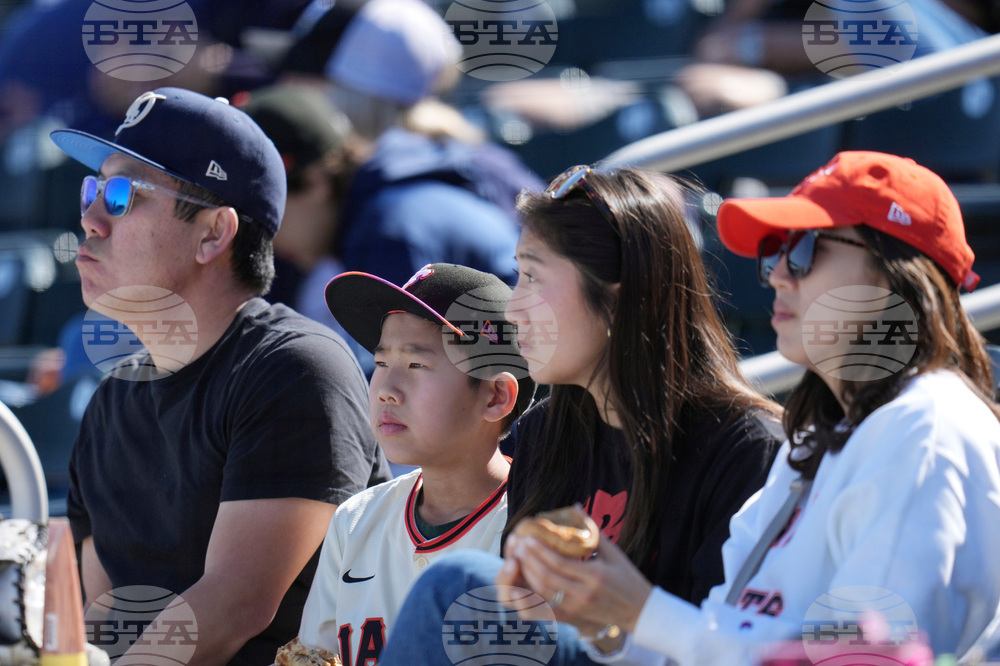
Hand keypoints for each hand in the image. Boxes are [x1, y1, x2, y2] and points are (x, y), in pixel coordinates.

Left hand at [500, 532, 653, 636]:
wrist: (640, 612)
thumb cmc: (628, 578)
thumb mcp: (614, 552)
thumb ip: (592, 531)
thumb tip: (575, 507)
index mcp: (595, 576)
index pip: (560, 564)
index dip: (540, 551)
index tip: (528, 537)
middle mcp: (584, 594)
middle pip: (547, 578)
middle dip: (529, 561)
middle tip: (518, 544)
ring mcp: (577, 608)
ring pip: (543, 593)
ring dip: (527, 576)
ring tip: (518, 558)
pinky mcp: (572, 617)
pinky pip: (545, 608)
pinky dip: (531, 596)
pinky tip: (523, 582)